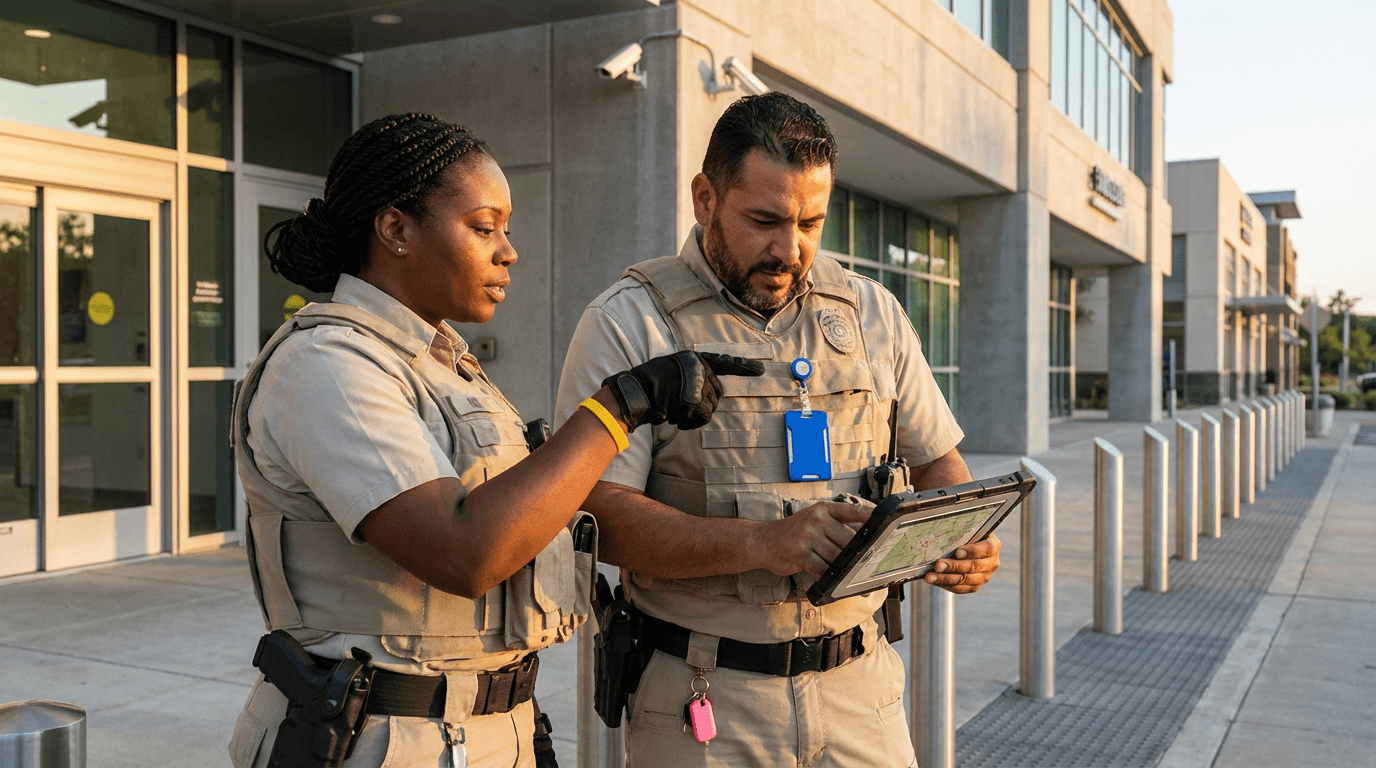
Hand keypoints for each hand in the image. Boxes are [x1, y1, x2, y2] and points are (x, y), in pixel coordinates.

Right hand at [602, 351, 764, 430]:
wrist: (633, 394)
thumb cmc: (649, 388)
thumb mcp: (672, 375)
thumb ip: (692, 380)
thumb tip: (709, 398)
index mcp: (693, 359)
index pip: (723, 362)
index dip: (743, 366)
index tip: (761, 370)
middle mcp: (698, 366)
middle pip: (717, 394)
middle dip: (702, 407)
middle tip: (681, 408)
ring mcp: (697, 381)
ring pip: (711, 408)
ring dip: (693, 417)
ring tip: (674, 411)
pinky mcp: (695, 398)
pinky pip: (702, 417)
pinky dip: (690, 423)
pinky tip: (675, 419)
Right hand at [752, 501, 871, 577]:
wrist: (763, 541)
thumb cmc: (793, 534)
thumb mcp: (814, 521)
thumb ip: (838, 526)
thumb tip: (867, 538)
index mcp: (824, 509)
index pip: (854, 511)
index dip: (872, 518)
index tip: (887, 525)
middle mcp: (817, 519)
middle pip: (849, 540)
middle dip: (861, 555)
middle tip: (874, 566)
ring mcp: (807, 536)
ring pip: (837, 557)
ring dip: (847, 571)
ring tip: (857, 579)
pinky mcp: (800, 554)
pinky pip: (822, 569)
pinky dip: (830, 578)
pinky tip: (834, 583)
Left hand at [923, 534, 1000, 593]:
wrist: (968, 545)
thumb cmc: (966, 534)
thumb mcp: (967, 529)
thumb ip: (961, 531)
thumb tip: (941, 526)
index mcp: (993, 546)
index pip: (986, 549)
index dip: (972, 551)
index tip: (957, 552)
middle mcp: (992, 563)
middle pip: (973, 567)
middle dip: (954, 566)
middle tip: (938, 565)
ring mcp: (984, 576)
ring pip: (965, 580)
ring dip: (945, 578)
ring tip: (930, 576)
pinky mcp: (974, 586)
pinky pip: (960, 589)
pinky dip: (945, 585)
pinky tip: (934, 581)